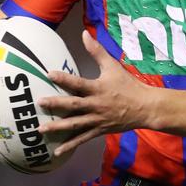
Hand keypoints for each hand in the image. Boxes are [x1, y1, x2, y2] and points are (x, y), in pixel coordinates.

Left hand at [37, 30, 153, 156]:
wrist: (145, 107)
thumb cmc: (127, 85)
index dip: (64, 78)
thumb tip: (84, 34)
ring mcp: (97, 120)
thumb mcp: (113, 66)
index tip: (49, 73)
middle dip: (56, 104)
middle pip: (74, 105)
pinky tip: (56, 151)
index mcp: (98, 88)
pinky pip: (82, 139)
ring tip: (40, 130)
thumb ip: (97, 51)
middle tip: (40, 103)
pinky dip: (70, 145)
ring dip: (57, 128)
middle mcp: (96, 105)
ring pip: (75, 125)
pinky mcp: (99, 130)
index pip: (79, 83)